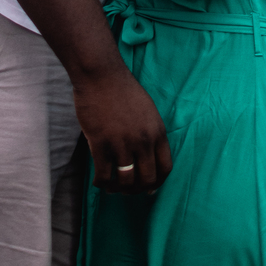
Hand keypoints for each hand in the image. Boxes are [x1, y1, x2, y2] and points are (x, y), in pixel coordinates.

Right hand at [72, 61, 172, 193]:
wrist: (101, 75)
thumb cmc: (122, 89)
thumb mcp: (147, 110)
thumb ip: (150, 132)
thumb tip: (149, 155)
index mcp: (157, 132)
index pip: (165, 168)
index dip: (157, 182)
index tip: (149, 188)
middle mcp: (143, 141)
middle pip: (146, 179)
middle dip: (137, 190)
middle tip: (128, 190)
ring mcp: (122, 144)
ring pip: (125, 181)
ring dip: (119, 189)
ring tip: (112, 187)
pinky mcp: (101, 144)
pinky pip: (104, 175)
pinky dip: (102, 183)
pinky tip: (99, 181)